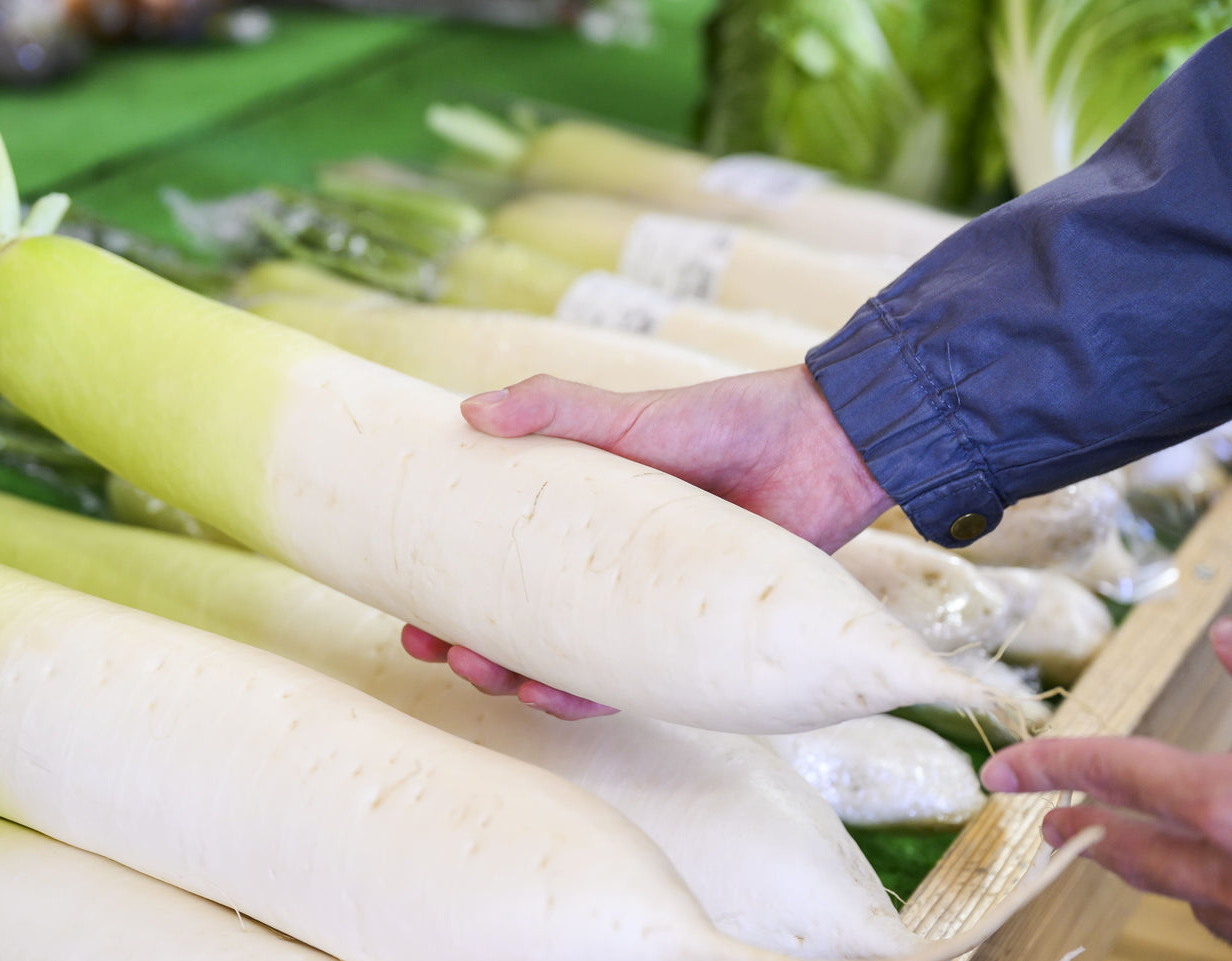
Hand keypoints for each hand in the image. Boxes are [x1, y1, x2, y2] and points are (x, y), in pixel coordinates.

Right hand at [402, 366, 893, 718]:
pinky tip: (551, 695)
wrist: (823, 446)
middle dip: (470, 648)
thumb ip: (554, 407)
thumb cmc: (723, 422)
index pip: (496, 569)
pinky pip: (630, 684)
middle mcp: (602, 574)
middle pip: (520, 627)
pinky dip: (588, 696)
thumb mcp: (627, 414)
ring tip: (487, 671)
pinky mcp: (688, 638)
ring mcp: (643, 610)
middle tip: (439, 646)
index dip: (447, 596)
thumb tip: (467, 410)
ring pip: (565, 663)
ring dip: (517, 680)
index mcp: (574, 523)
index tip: (407, 611)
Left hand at [980, 617, 1231, 944]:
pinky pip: (1229, 918)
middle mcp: (1229, 872)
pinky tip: (1221, 874)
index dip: (1052, 765)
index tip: (997, 771)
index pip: (1116, 772)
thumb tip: (1222, 631)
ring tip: (1126, 848)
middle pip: (1136, 851)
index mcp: (1222, 806)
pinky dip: (1217, 893)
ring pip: (1189, 894)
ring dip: (1159, 867)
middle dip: (1090, 832)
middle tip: (1049, 821)